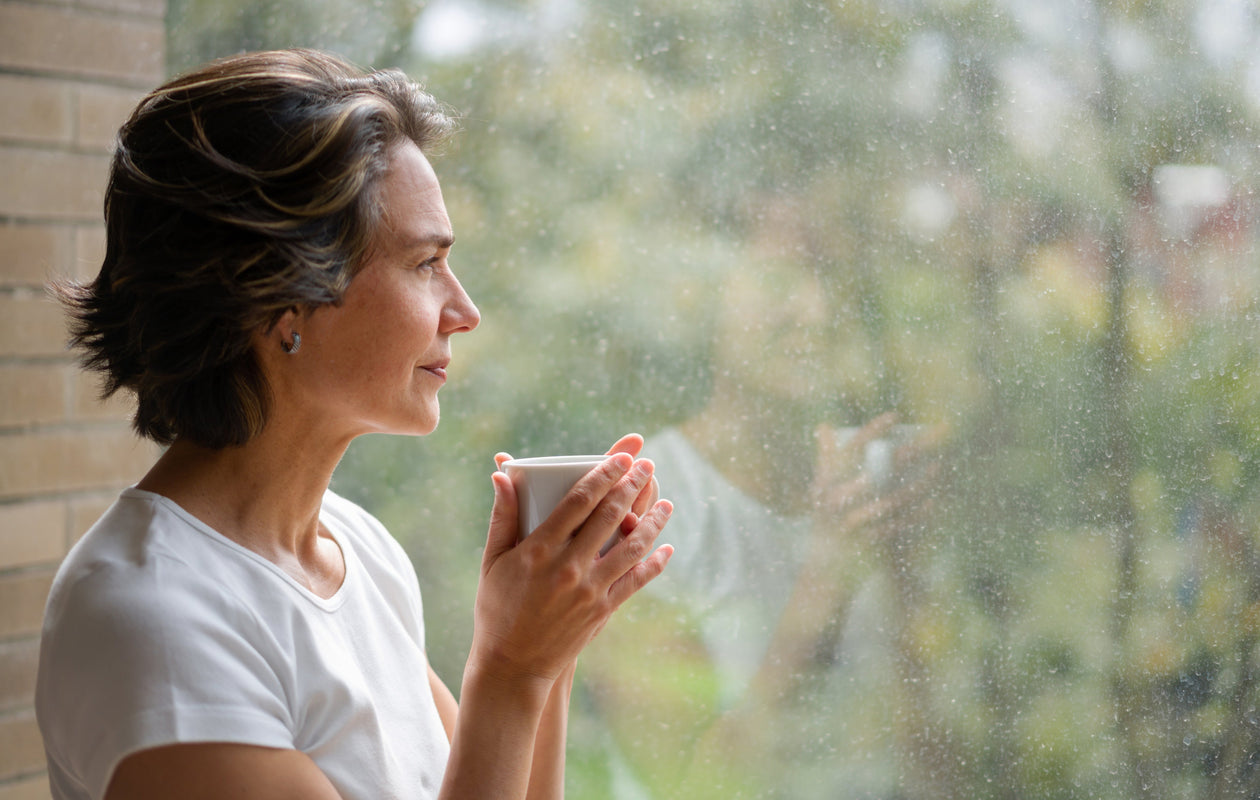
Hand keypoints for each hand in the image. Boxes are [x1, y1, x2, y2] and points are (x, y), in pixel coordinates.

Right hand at [472, 453, 673, 684]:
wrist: (512, 665)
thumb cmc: (497, 608)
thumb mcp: (492, 561)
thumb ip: (502, 516)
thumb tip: (500, 474)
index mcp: (539, 549)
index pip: (580, 499)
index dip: (605, 473)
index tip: (622, 456)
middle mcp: (568, 566)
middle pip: (610, 516)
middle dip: (633, 485)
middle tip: (647, 466)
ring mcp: (589, 590)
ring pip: (632, 547)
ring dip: (653, 522)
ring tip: (666, 503)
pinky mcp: (602, 610)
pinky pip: (636, 581)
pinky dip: (655, 563)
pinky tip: (666, 549)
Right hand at [810, 414, 944, 562]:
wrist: (822, 572)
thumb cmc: (823, 522)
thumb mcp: (818, 489)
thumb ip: (824, 457)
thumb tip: (824, 425)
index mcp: (825, 481)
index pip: (850, 449)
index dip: (872, 430)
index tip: (896, 416)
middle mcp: (835, 500)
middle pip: (879, 469)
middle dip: (909, 452)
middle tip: (933, 439)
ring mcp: (852, 523)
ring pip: (892, 500)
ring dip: (918, 484)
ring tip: (938, 468)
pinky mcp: (868, 543)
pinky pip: (898, 525)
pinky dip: (917, 514)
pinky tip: (934, 502)